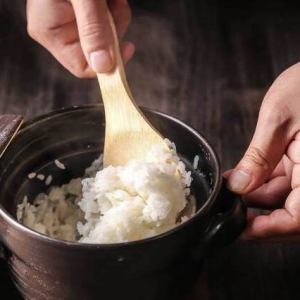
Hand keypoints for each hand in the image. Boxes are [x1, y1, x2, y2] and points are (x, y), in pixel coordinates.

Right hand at [26, 0, 134, 76]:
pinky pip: (105, 23)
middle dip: (113, 32)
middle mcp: (59, 31)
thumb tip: (102, 66)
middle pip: (97, 52)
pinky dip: (114, 10)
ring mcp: (71, 23)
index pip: (81, 66)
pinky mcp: (84, 15)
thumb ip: (92, 29)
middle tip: (117, 8)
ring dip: (116, 18)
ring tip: (113, 0)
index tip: (127, 48)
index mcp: (50, 32)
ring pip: (104, 39)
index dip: (106, 64)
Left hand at [226, 62, 299, 240]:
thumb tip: (238, 187)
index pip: (299, 218)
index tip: (240, 230)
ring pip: (284, 200)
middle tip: (228, 213)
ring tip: (228, 193)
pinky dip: (261, 185)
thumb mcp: (278, 120)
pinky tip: (240, 180)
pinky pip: (283, 183)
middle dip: (258, 217)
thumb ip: (259, 158)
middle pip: (292, 214)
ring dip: (255, 200)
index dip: (269, 229)